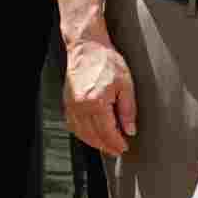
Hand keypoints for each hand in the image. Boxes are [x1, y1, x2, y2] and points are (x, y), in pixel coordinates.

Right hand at [62, 32, 135, 158]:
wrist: (87, 47)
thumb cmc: (105, 60)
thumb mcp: (126, 84)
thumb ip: (128, 110)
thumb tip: (130, 129)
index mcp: (97, 102)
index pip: (107, 132)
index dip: (117, 143)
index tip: (124, 147)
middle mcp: (81, 106)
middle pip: (94, 136)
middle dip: (107, 146)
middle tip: (117, 150)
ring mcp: (72, 105)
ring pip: (82, 133)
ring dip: (94, 142)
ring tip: (106, 145)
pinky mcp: (67, 103)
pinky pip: (73, 125)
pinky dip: (83, 134)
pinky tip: (91, 134)